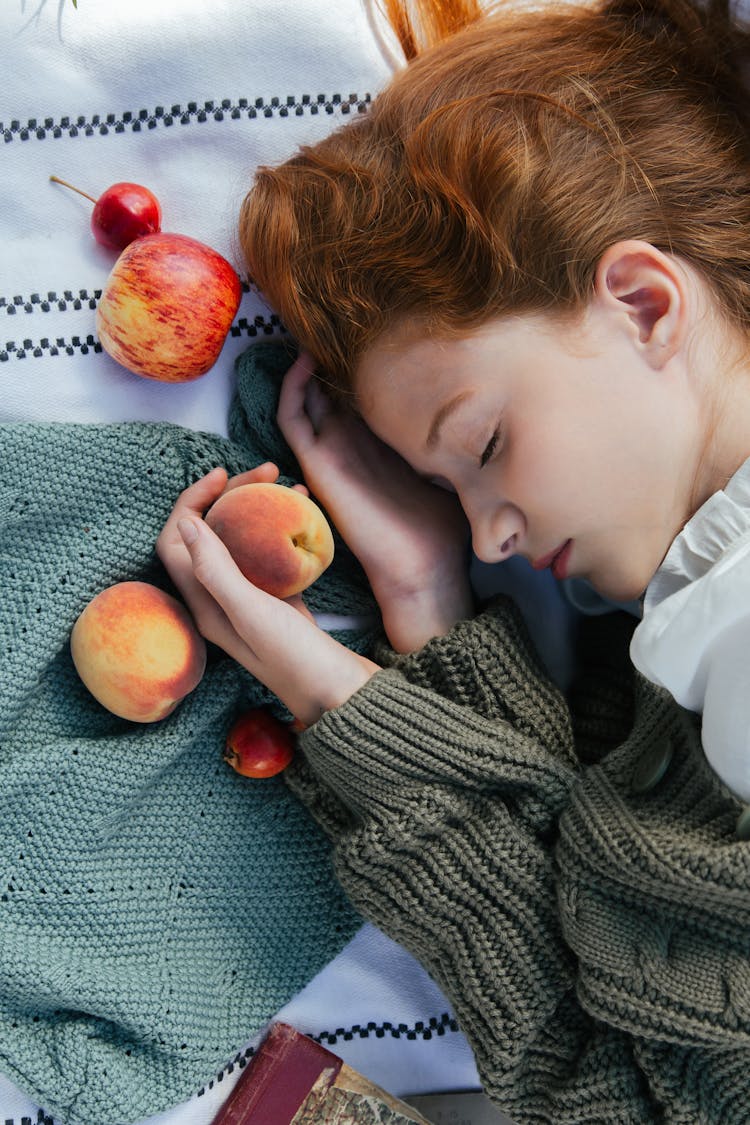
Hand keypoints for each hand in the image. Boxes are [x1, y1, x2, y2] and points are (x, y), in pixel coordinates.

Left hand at [156, 464, 379, 725]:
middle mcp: (219, 601)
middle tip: (265, 470)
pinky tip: (306, 509)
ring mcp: (250, 599)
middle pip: (210, 534)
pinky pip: (272, 553)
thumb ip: (215, 569)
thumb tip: (185, 522)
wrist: (340, 694)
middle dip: (230, 496)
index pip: (176, 542)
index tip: (223, 475)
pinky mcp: (279, 599)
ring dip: (258, 506)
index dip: (190, 502)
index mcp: (202, 605)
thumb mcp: (250, 612)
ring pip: (243, 539)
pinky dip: (283, 526)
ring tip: (286, 481)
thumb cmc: (293, 659)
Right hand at [278, 354, 473, 650]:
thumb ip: (455, 438)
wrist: (422, 567)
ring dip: (304, 365)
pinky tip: (304, 360)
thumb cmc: (440, 527)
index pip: (361, 394)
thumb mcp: (454, 468)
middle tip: (333, 317)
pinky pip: (292, 419)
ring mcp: (331, 452)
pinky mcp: (317, 465)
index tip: (371, 327)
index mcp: (379, 443)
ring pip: (304, 398)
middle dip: (329, 355)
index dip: (360, 362)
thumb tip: (485, 403)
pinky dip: (292, 388)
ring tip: (311, 328)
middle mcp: (350, 444)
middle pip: (328, 390)